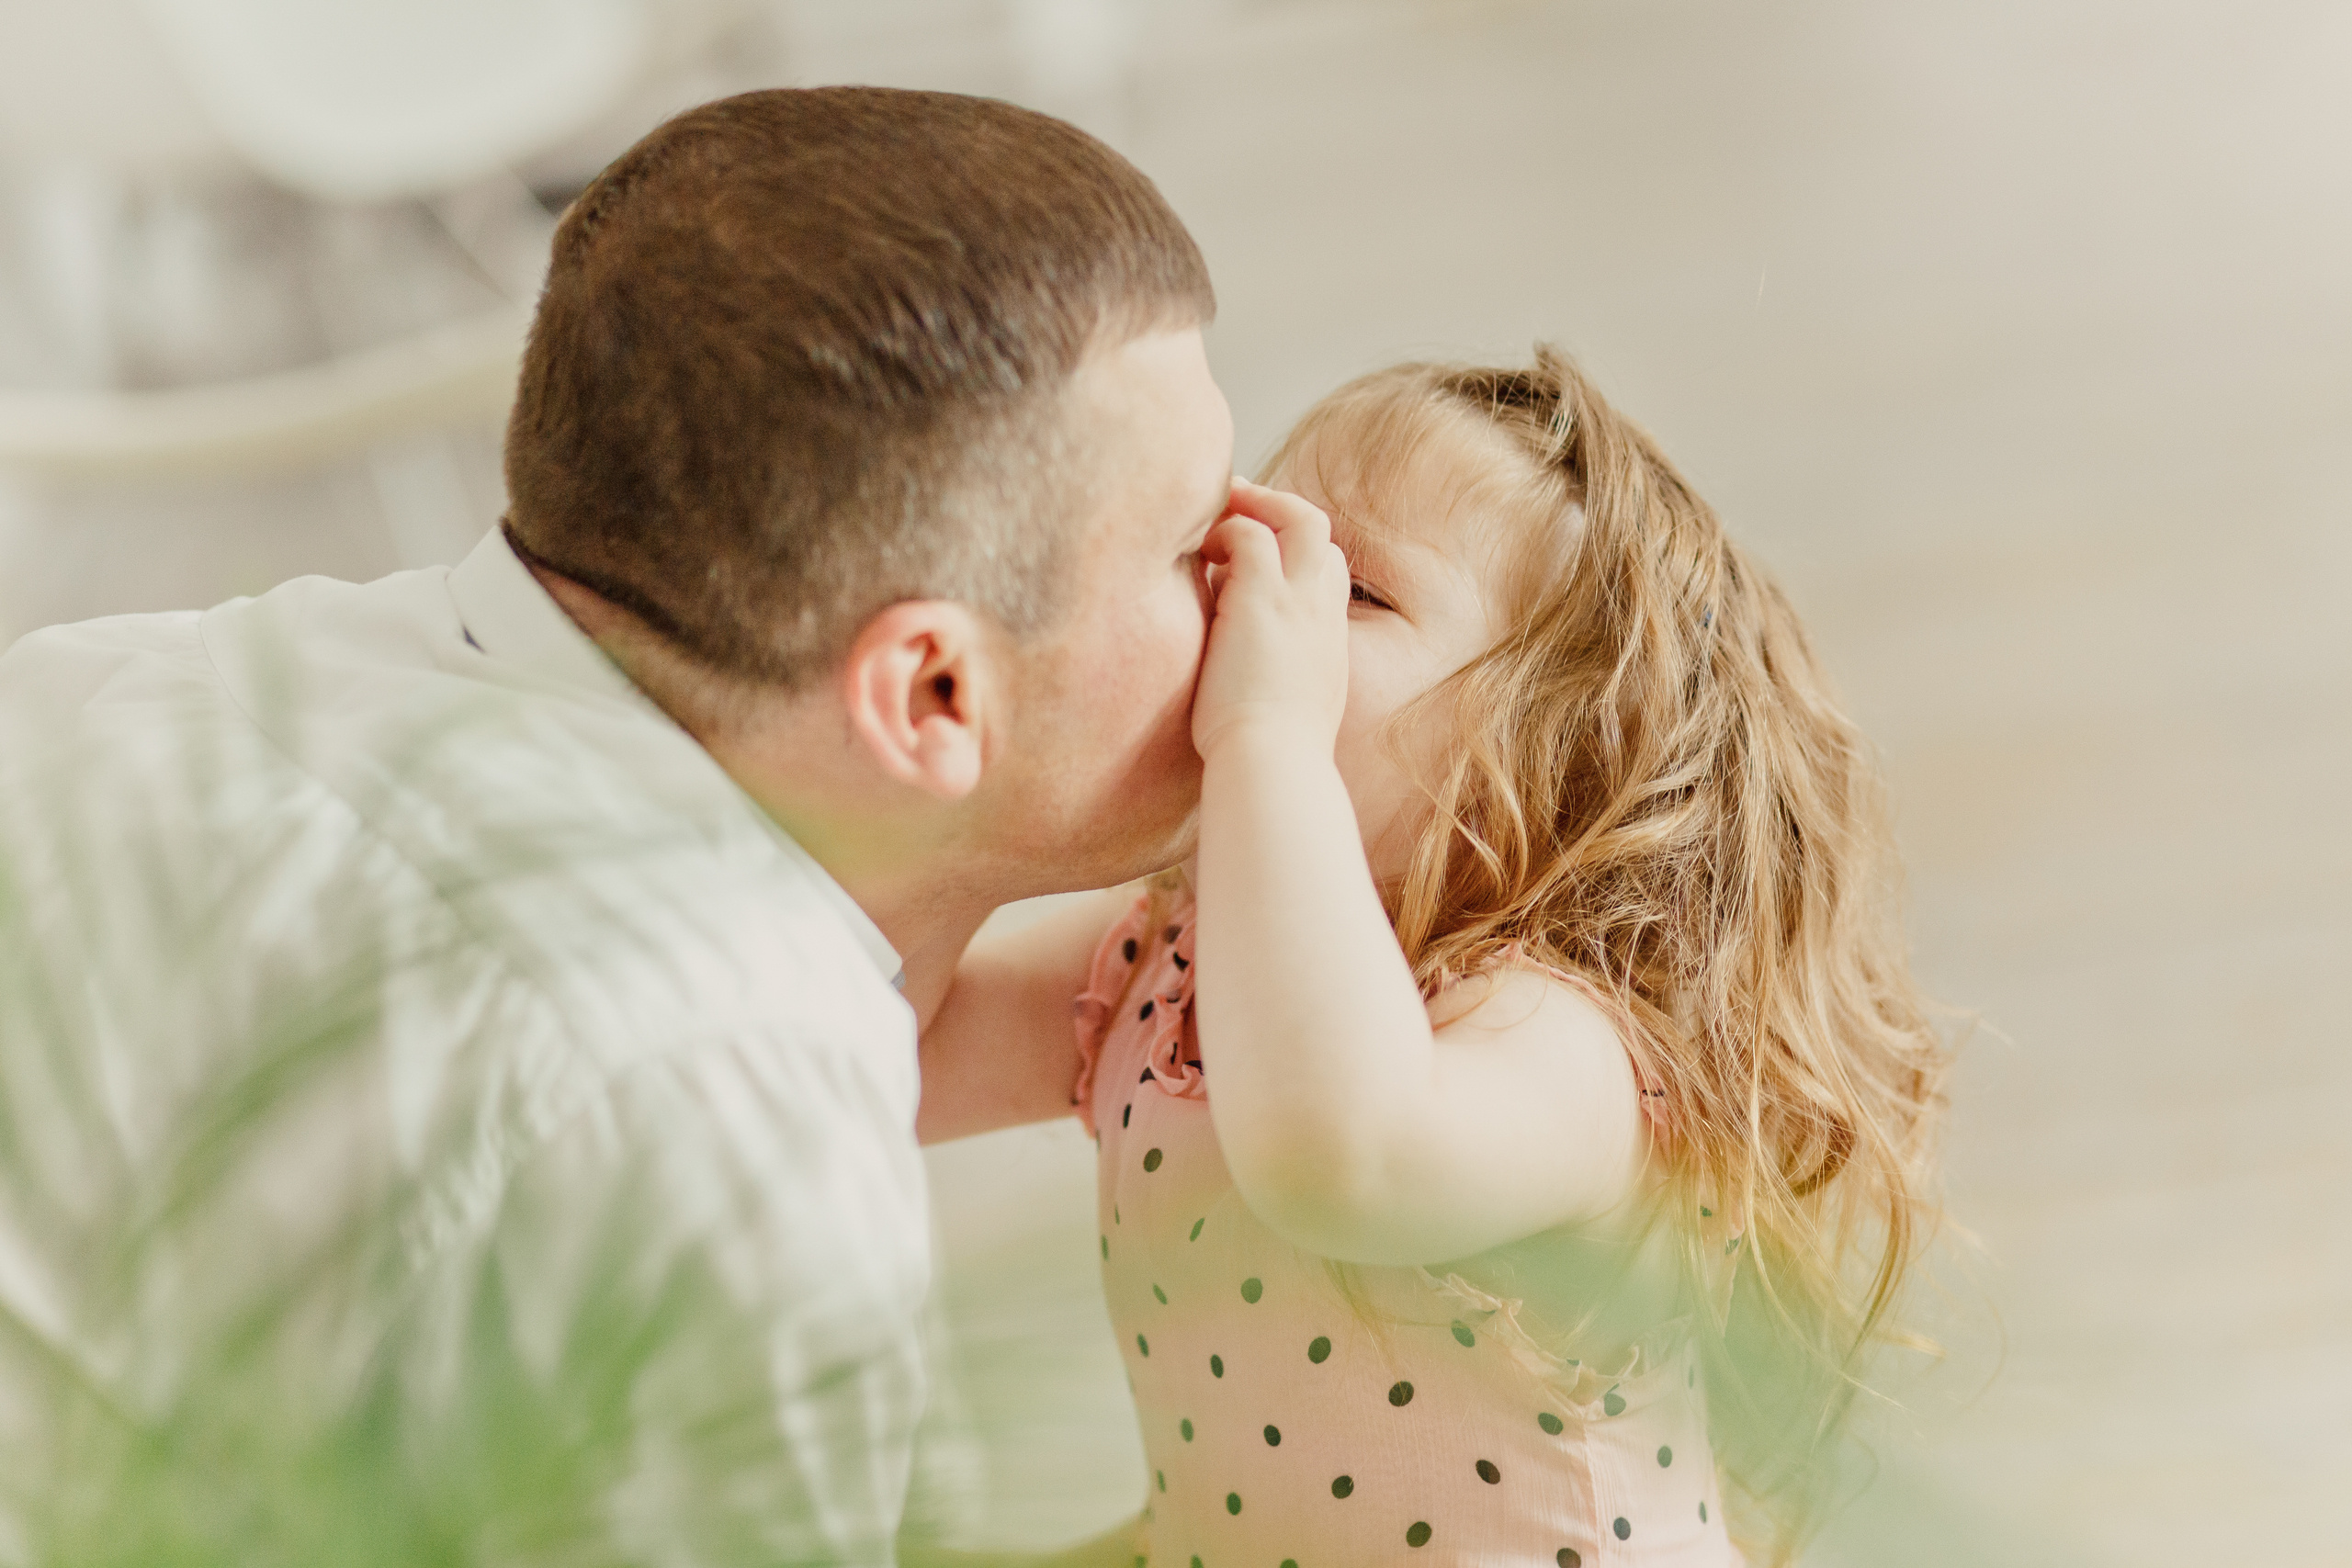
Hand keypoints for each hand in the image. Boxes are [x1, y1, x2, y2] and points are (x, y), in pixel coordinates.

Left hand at [1191, 477, 1350, 761]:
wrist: (1272, 765)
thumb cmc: (1268, 758)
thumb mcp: (1287, 711)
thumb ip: (1274, 679)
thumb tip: (1239, 669)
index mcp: (1327, 639)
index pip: (1325, 571)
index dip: (1290, 553)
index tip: (1252, 558)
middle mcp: (1321, 612)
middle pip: (1320, 533)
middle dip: (1277, 510)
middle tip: (1235, 510)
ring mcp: (1298, 601)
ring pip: (1301, 518)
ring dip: (1254, 507)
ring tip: (1214, 519)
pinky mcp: (1261, 598)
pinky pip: (1250, 533)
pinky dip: (1225, 530)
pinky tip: (1199, 552)